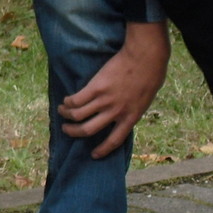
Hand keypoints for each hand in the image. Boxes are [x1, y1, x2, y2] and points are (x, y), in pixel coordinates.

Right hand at [57, 21, 168, 157]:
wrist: (145, 57)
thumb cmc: (150, 75)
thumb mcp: (145, 99)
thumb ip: (131, 109)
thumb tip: (120, 114)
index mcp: (131, 117)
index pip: (115, 140)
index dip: (103, 150)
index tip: (94, 155)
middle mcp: (116, 112)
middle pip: (88, 130)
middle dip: (74, 132)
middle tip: (67, 129)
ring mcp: (105, 100)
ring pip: (78, 115)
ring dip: (67, 115)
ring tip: (62, 112)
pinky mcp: (96, 87)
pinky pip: (76, 99)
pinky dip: (68, 102)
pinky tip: (66, 100)